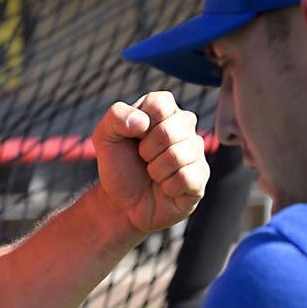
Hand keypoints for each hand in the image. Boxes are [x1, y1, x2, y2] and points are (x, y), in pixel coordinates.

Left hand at [93, 91, 208, 233]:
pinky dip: (168, 186)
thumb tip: (143, 121)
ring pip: (178, 156)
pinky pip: (187, 177)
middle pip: (170, 130)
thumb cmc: (119, 166)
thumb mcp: (105, 137)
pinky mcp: (201, 177)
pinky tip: (165, 187)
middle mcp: (184, 126)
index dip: (141, 124)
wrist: (123, 204)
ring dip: (156, 170)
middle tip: (143, 158)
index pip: (160, 104)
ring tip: (153, 173)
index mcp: (164, 110)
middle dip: (147, 150)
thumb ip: (116, 117)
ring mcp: (196, 151)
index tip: (135, 136)